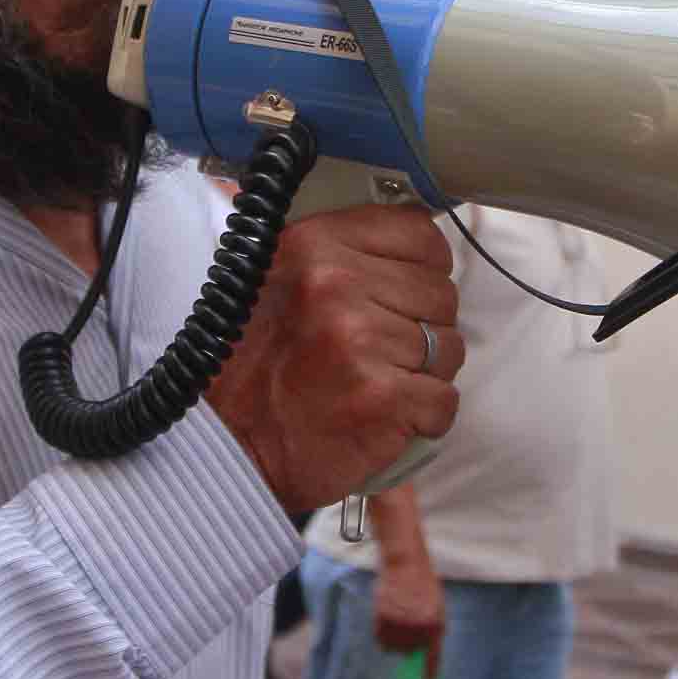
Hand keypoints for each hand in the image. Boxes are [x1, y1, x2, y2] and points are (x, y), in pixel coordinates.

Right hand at [203, 205, 462, 512]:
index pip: (420, 233)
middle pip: (441, 293)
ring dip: (422, 374)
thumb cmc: (256, 367)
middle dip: (421, 326)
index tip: (400, 294)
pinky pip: (444, 400)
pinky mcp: (383, 398)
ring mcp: (362, 341)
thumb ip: (347, 252)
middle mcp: (336, 284)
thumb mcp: (283, 275)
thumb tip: (419, 241)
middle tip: (375, 351)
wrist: (229, 445)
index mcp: (314, 244)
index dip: (421, 270)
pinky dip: (422, 418)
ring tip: (373, 382)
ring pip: (448, 348)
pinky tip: (382, 415)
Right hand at [373, 557, 446, 678]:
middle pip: (408, 652)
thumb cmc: (423, 583)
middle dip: (408, 643)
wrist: (405, 564)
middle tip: (406, 624)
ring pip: (392, 648)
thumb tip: (422, 650)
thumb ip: (432, 629)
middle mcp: (418, 628)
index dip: (429, 671)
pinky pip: (379, 639)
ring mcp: (399, 624)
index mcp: (435, 625)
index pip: (432, 655)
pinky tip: (386, 617)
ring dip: (393, 639)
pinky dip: (381, 633)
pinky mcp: (383, 618)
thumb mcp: (437, 606)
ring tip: (396, 618)